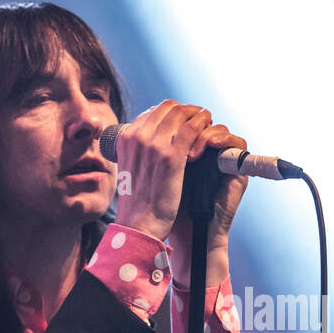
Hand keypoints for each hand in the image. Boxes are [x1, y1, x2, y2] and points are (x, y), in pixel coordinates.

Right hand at [113, 100, 212, 241]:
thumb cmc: (138, 202)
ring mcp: (153, 144)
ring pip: (182, 114)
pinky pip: (193, 129)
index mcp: (124, 137)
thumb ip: (142, 151)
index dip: (173, 114)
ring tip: (207, 127)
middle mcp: (136, 136)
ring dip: (198, 117)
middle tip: (200, 122)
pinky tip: (208, 137)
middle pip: (168, 107)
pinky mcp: (171, 156)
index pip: (153, 111)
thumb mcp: (132, 169)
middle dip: (188, 112)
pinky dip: (203, 129)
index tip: (185, 123)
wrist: (138, 225)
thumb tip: (158, 140)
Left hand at [167, 124, 248, 288]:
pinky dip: (223, 139)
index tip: (158, 128)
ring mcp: (221, 159)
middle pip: (200, 118)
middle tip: (175, 137)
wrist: (183, 235)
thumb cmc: (164, 207)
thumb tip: (143, 118)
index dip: (173, 114)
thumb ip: (154, 146)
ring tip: (189, 151)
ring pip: (218, 128)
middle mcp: (205, 151)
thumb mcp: (155, 171)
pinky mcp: (236, 170)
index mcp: (185, 148)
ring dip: (203, 131)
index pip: (183, 117)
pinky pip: (237, 142)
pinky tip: (208, 145)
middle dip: (187, 121)